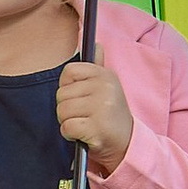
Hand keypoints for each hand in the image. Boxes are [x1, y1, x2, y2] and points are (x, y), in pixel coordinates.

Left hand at [56, 56, 132, 172]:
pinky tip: (84, 135)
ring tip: (84, 125)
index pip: (69, 71)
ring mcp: (102, 107)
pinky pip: (67, 127)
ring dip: (67, 122)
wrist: (126, 144)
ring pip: (62, 111)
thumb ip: (98, 68)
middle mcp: (105, 88)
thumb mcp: (108, 88)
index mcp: (105, 75)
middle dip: (67, 109)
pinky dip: (70, 134)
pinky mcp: (97, 127)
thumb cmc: (110, 115)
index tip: (80, 97)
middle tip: (84, 116)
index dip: (68, 87)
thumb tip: (96, 44)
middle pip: (61, 94)